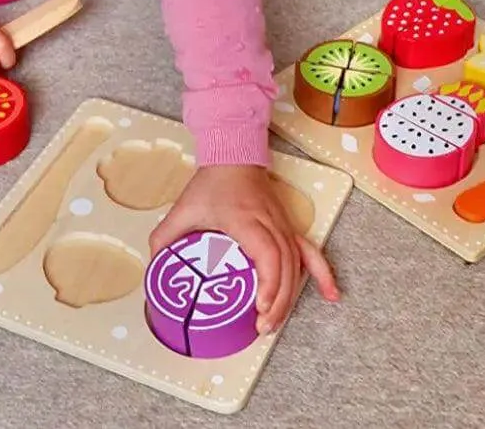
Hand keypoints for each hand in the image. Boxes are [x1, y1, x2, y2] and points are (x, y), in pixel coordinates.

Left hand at [149, 165, 339, 334]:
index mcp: (246, 219)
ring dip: (291, 296)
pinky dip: (322, 273)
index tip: (260, 307)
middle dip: (278, 302)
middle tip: (262, 328)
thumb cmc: (212, 182)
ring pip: (296, 264)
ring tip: (275, 324)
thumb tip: (153, 268)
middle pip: (284, 267)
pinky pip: (310, 251)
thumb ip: (164, 237)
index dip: (268, 283)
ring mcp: (282, 225)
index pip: (266, 253)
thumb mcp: (183, 209)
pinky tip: (331, 294)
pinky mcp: (288, 227)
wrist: (234, 155)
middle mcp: (270, 224)